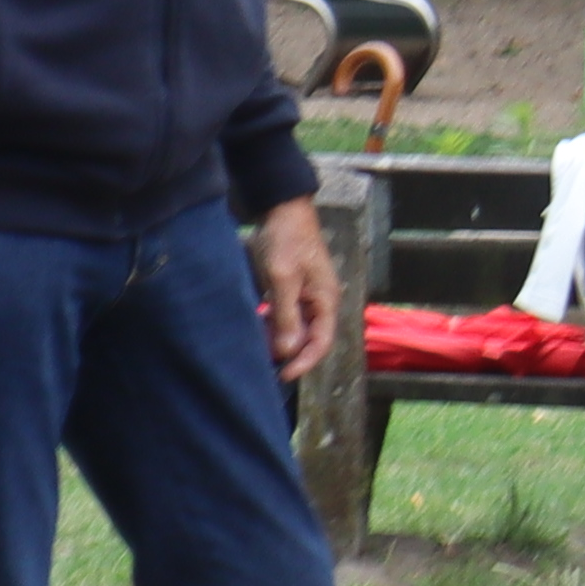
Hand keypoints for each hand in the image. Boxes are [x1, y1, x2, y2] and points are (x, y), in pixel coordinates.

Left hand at [252, 198, 335, 379]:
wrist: (283, 209)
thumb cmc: (286, 240)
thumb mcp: (282, 279)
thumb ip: (286, 316)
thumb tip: (286, 351)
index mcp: (326, 301)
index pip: (321, 343)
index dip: (303, 363)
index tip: (281, 376)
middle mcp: (322, 301)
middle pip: (310, 338)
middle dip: (289, 354)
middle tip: (264, 366)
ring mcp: (309, 295)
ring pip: (298, 328)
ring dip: (280, 340)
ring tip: (258, 349)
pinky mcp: (296, 288)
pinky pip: (289, 315)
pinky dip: (275, 324)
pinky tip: (259, 326)